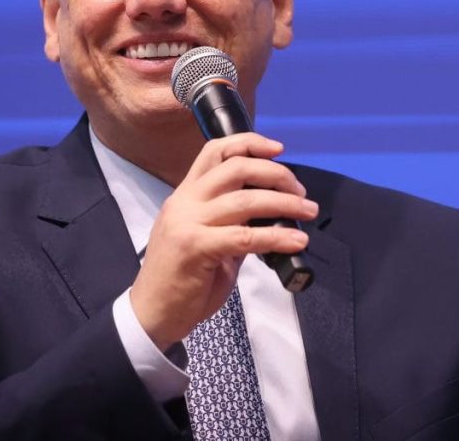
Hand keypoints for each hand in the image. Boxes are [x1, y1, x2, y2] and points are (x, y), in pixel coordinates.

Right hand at [129, 133, 317, 350]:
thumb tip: (272, 212)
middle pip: (236, 168)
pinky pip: (245, 236)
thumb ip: (232, 221)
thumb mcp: (205, 239)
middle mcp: (184, 202)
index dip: (250, 144)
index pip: (215, 151)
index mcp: (185, 194)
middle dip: (276, 174)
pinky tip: (296, 241)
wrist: (151, 314)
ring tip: (307, 211)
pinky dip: (277, 236)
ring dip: (285, 203)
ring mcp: (187, 223)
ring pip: (245, 200)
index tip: (278, 149)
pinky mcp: (195, 248)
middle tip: (300, 192)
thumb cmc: (181, 280)